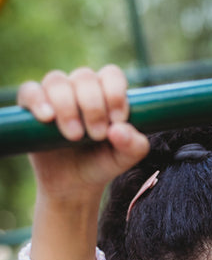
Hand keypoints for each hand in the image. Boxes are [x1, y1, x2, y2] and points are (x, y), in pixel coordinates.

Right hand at [17, 65, 148, 197]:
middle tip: (97, 136)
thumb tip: (118, 129)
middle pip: (84, 77)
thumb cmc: (102, 163)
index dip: (114, 93)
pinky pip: (29, 91)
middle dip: (93, 106)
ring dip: (67, 107)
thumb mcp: (125, 159)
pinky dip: (38, 101)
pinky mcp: (32, 106)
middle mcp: (80, 88)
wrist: (74, 184)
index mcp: (107, 94)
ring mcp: (55, 95)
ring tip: (74, 136)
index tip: (117, 120)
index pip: (112, 75)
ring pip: (57, 81)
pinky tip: (47, 118)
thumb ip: (133, 145)